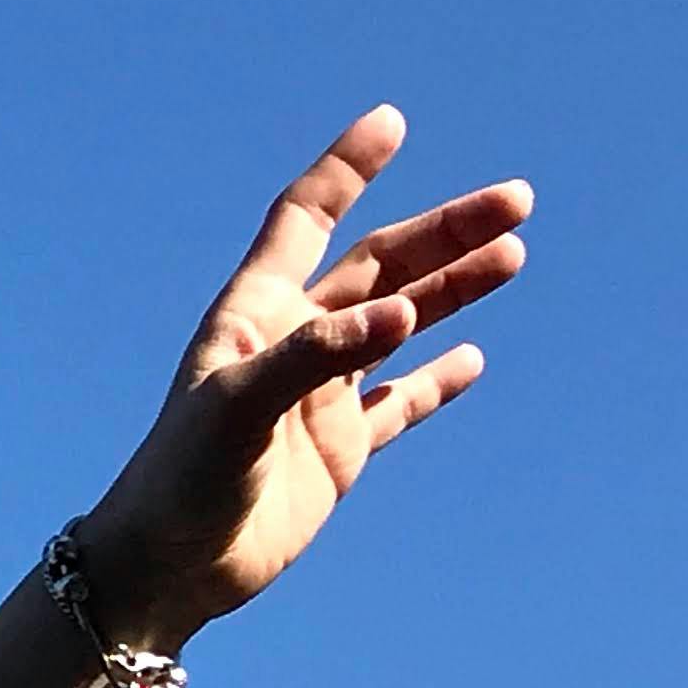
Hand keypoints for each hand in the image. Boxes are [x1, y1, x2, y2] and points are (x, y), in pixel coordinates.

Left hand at [82, 106, 532, 646]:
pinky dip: (436, 379)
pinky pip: (400, 403)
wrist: (171, 564)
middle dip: (443, 232)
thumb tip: (400, 312)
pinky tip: (472, 357)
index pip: (304, 221)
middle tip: (515, 200)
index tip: (391, 123)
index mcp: (255, 313)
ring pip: (401, 324)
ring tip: (515, 253)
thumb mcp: (237, 408)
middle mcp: (291, 343)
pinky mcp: (340, 449)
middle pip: (378, 266)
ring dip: (454, 290)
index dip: (345, 170)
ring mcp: (319, 394)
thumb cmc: (183, 478)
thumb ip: (315, 356)